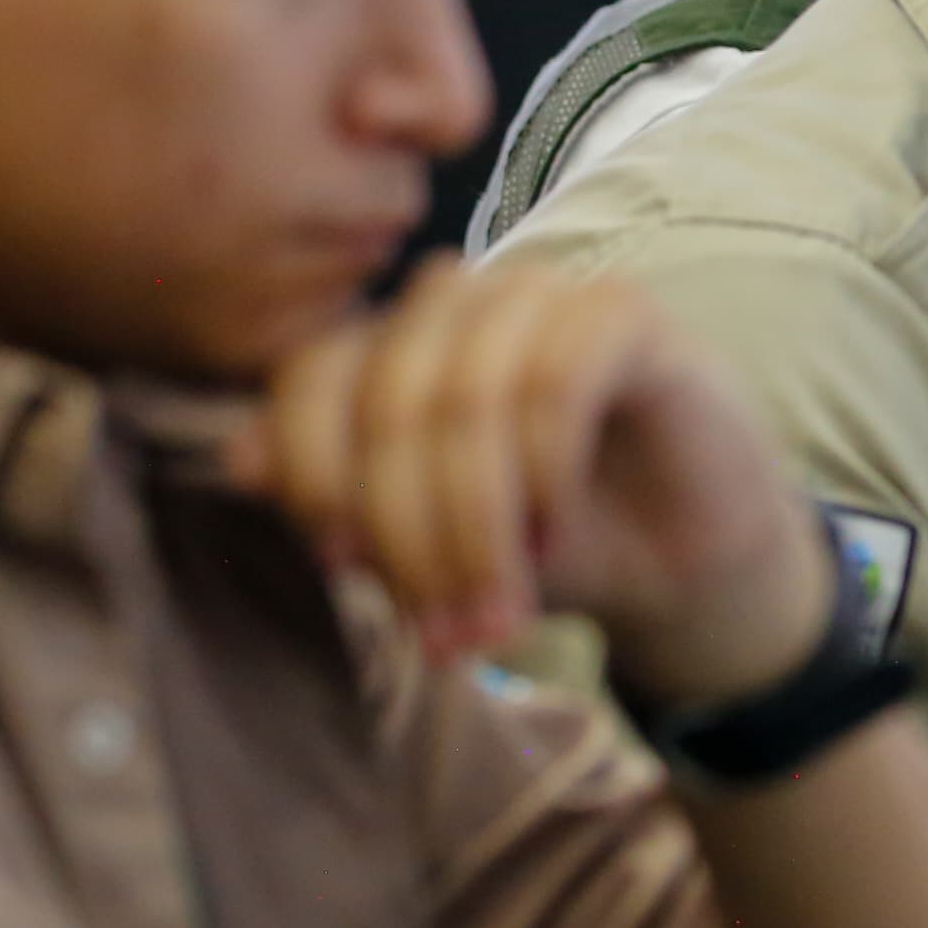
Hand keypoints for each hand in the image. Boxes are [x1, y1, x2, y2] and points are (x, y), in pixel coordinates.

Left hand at [229, 255, 828, 700]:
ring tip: (500, 611)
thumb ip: (342, 503)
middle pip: (386, 398)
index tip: (343, 568)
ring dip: (476, 524)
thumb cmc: (551, 547)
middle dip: (409, 533)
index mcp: (393, 345)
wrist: (688, 568)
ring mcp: (545, 296)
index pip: (311, 378)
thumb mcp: (430, 546)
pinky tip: (555, 531)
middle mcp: (460, 303)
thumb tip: (239, 458)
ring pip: (466, 393)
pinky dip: (544, 470)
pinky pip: (558, 377)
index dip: (316, 476)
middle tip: (442, 631)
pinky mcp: (626, 316)